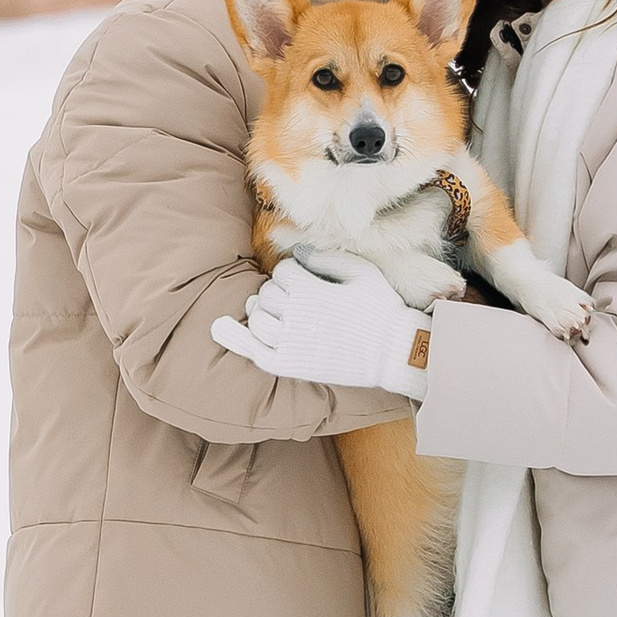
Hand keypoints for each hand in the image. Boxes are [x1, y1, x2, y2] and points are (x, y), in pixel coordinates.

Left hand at [211, 255, 428, 394]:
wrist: (394, 352)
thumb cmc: (381, 308)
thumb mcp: (361, 272)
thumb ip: (326, 258)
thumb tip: (296, 250)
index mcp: (312, 290)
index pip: (281, 272)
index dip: (291, 274)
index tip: (305, 281)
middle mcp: (296, 315)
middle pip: (266, 294)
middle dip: (277, 292)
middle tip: (296, 300)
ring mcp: (291, 343)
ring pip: (257, 319)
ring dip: (262, 313)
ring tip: (277, 314)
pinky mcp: (289, 366)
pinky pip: (255, 352)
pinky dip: (239, 340)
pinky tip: (222, 329)